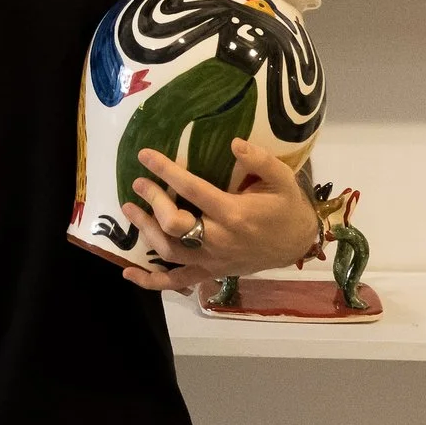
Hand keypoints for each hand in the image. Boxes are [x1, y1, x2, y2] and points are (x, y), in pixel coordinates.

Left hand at [119, 138, 320, 293]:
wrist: (297, 245)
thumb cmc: (287, 208)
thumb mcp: (283, 179)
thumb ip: (261, 160)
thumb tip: (234, 143)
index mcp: (234, 213)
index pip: (192, 190)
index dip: (166, 171)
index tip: (145, 156)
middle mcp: (219, 239)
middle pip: (174, 224)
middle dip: (152, 201)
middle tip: (138, 184)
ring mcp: (212, 260)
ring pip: (169, 252)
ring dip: (146, 231)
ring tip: (129, 210)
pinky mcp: (210, 272)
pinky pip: (177, 282)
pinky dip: (151, 281)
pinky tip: (128, 272)